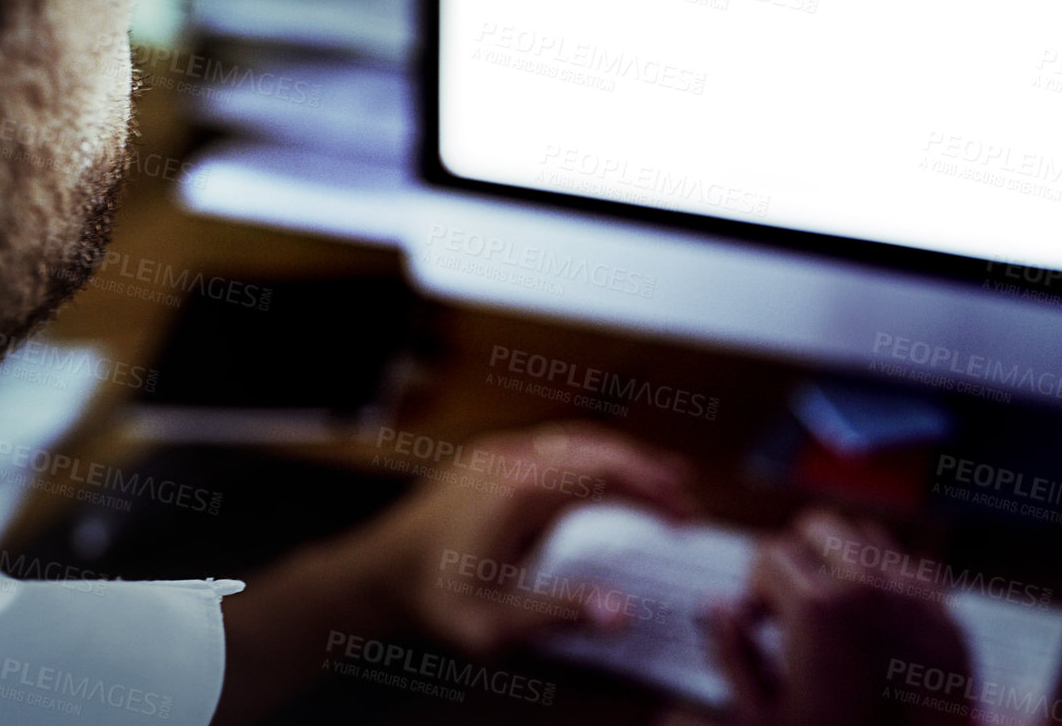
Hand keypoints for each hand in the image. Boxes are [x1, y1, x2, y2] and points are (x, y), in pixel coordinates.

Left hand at [371, 421, 696, 657]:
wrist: (376, 573)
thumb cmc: (431, 596)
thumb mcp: (494, 622)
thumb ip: (560, 614)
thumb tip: (620, 611)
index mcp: (521, 490)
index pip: (605, 474)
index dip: (652, 490)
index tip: (683, 512)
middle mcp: (512, 459)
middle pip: (597, 446)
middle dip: (646, 467)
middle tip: (684, 492)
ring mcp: (498, 454)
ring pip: (574, 439)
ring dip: (620, 456)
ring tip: (658, 475)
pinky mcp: (488, 460)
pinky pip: (550, 445)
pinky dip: (588, 456)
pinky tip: (599, 474)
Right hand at [710, 510, 972, 725]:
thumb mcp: (764, 714)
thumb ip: (732, 653)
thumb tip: (715, 604)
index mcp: (815, 609)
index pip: (769, 552)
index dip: (753, 585)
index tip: (758, 619)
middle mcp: (867, 589)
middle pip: (818, 525)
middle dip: (794, 553)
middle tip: (789, 599)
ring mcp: (913, 597)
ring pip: (866, 535)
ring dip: (840, 558)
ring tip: (832, 604)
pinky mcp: (946, 615)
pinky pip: (911, 564)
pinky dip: (885, 577)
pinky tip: (874, 618)